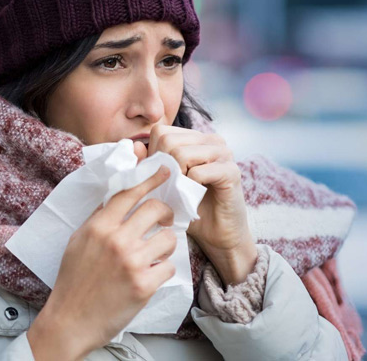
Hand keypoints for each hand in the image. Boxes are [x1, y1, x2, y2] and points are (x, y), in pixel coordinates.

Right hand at [27, 166, 177, 359]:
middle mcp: (116, 240)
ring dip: (166, 246)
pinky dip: (163, 271)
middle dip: (166, 214)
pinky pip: (169, 267)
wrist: (70, 320)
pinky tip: (150, 276)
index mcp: (99, 227)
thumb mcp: (78, 241)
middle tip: (164, 221)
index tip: (165, 171)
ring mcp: (132, 262)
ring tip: (155, 255)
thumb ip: (99, 218)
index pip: (130, 193)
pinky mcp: (144, 285)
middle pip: (156, 210)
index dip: (150, 179)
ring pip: (168, 239)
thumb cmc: (73, 280)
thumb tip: (118, 197)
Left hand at [147, 124, 258, 284]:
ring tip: (181, 192)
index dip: (154, 155)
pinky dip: (189, 188)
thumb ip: (149, 164)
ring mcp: (224, 153)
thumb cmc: (189, 207)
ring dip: (175, 179)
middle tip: (171, 188)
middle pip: (169, 141)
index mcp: (196, 138)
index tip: (161, 177)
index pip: (161, 131)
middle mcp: (212, 140)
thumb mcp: (163, 184)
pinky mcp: (231, 171)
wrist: (218, 235)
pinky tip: (194, 197)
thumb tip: (135, 146)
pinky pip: (197, 172)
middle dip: (162, 168)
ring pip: (181, 154)